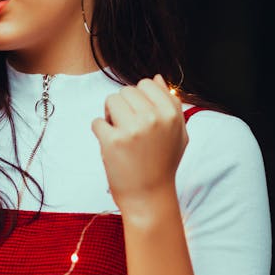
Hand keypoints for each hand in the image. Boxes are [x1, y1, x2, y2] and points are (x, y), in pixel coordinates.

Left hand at [91, 74, 187, 219]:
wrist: (149, 196)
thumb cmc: (163, 164)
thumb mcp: (177, 133)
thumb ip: (171, 104)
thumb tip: (158, 78)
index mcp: (171, 114)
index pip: (147, 84)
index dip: (139, 99)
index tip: (139, 115)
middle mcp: (154, 118)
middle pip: (126, 91)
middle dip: (123, 106)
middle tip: (128, 127)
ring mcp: (133, 129)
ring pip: (110, 101)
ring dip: (110, 115)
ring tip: (119, 133)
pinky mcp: (113, 141)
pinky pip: (97, 122)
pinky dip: (100, 132)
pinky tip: (111, 146)